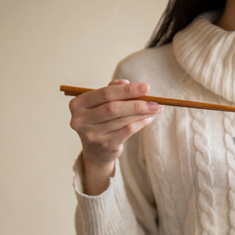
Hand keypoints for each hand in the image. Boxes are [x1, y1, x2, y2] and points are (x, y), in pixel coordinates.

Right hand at [68, 79, 163, 194]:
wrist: (96, 151)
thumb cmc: (100, 119)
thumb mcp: (101, 103)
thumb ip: (112, 90)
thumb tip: (126, 83)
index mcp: (78, 104)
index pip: (104, 94)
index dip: (126, 90)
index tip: (146, 87)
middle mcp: (81, 120)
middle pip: (113, 108)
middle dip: (137, 103)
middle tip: (155, 100)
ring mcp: (92, 135)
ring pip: (123, 120)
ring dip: (142, 113)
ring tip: (156, 108)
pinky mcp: (105, 145)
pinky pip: (128, 131)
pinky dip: (141, 123)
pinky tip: (150, 118)